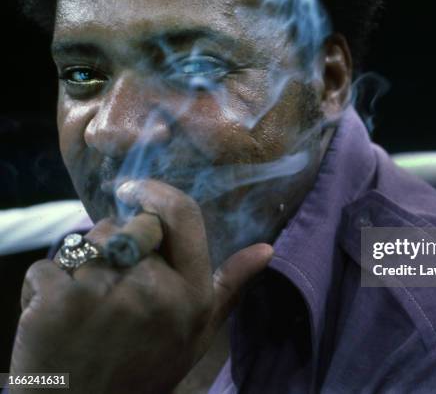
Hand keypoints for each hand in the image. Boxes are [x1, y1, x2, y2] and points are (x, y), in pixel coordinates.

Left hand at [9, 180, 273, 393]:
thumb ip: (229, 287)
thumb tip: (267, 249)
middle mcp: (152, 289)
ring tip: (87, 302)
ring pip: (88, 241)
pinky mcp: (57, 301)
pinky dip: (45, 286)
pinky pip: (48, 266)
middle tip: (112, 281)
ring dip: (83, 262)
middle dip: (117, 242)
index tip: (135, 188)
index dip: (156, 192)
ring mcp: (104, 294)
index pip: (182, 216)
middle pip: (129, 226)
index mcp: (191, 294)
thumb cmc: (146, 370)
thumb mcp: (198, 333)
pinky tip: (57, 315)